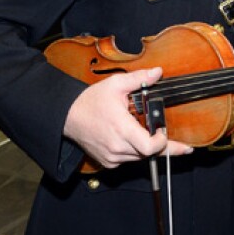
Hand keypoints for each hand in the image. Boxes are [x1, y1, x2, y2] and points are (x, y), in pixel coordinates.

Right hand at [63, 67, 192, 167]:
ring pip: (140, 158)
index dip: (163, 142)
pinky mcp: (108, 162)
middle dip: (159, 144)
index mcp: (122, 129)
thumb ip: (139, 78)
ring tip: (143, 131)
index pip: (150, 147)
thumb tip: (157, 72)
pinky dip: (134, 151)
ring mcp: (112, 157)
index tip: (163, 131)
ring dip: (146, 147)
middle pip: (148, 153)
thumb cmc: (91, 101)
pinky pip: (129, 160)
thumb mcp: (115, 84)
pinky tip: (131, 138)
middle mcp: (117, 147)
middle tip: (164, 134)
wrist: (68, 117)